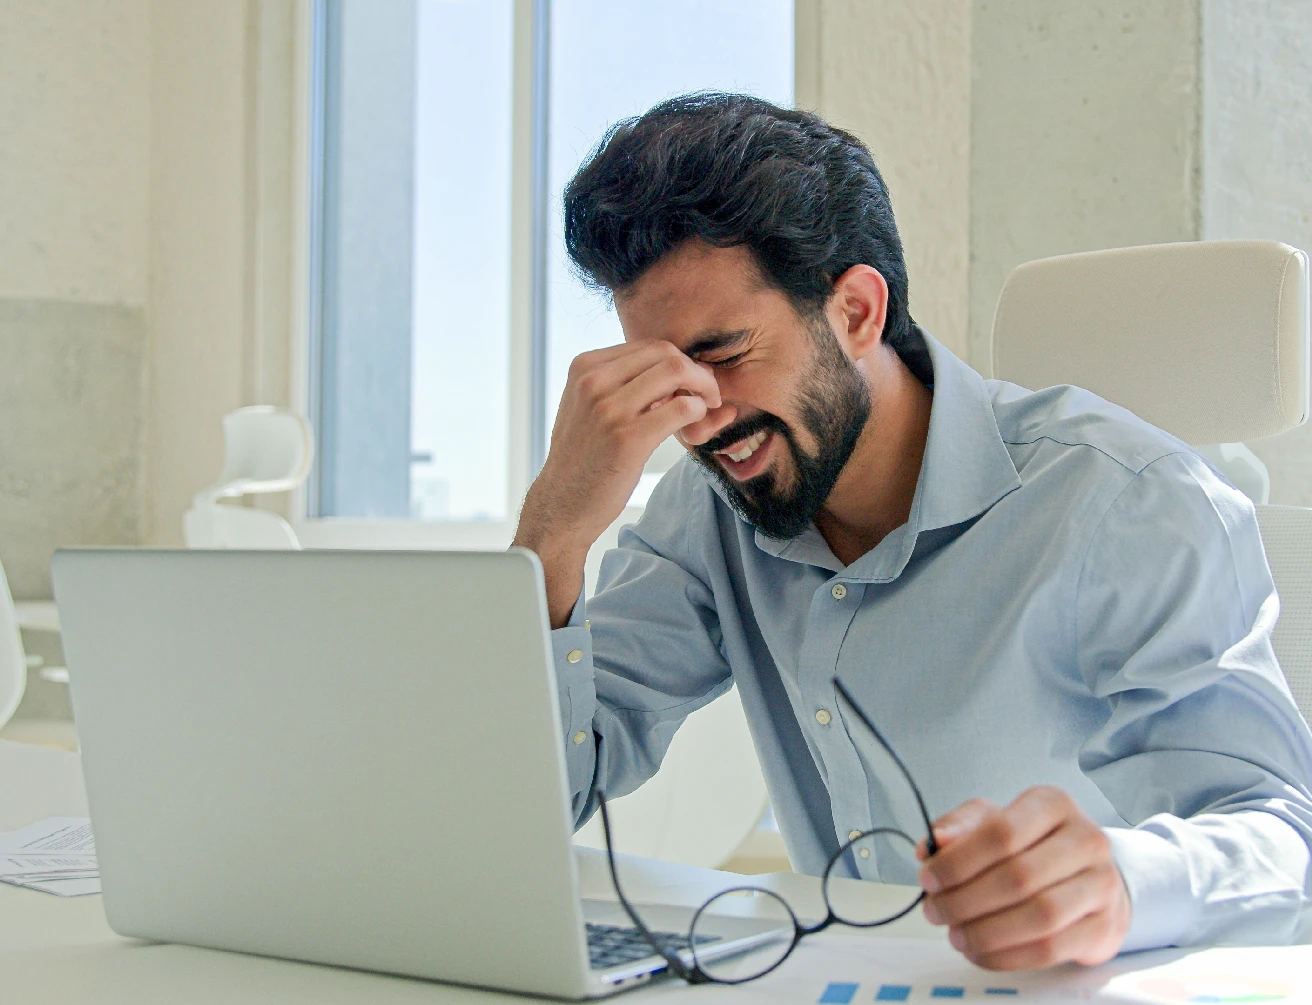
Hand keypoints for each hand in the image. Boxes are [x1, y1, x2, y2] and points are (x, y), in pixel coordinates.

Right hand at [514, 340, 729, 626]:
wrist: (561, 504)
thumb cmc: (583, 459)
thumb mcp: (587, 407)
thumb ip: (619, 383)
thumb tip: (672, 369)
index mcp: (585, 367)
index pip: (649, 346)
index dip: (679, 362)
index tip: (691, 385)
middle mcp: (593, 381)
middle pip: (666, 353)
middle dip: (696, 372)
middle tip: (708, 395)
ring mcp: (609, 408)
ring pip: (677, 372)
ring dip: (703, 390)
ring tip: (704, 411)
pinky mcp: (628, 437)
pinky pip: (682, 408)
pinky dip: (698, 413)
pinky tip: (694, 429)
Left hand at [915, 786, 1130, 969]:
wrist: (1090, 878)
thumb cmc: (1033, 846)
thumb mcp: (994, 821)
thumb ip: (960, 828)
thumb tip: (932, 845)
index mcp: (1053, 804)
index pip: (1001, 832)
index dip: (958, 860)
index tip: (928, 876)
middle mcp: (1085, 839)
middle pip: (1018, 876)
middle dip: (965, 900)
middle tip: (935, 911)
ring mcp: (1101, 884)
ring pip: (1039, 916)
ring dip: (986, 932)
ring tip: (956, 935)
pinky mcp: (1104, 926)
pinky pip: (1051, 948)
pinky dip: (1007, 956)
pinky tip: (980, 953)